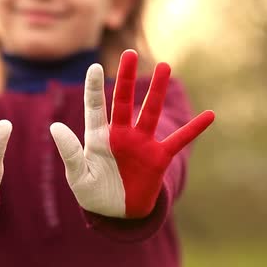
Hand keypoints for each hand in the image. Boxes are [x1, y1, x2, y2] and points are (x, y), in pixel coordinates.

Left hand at [50, 50, 214, 217]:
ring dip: (157, 91)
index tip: (94, 67)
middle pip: (123, 102)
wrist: (116, 212)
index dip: (95, 89)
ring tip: (165, 66)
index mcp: (97, 138)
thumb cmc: (92, 192)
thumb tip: (55, 127)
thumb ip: (70, 153)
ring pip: (150, 113)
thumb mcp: (77, 176)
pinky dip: (194, 129)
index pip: (95, 108)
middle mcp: (120, 135)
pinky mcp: (158, 158)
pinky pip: (179, 140)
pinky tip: (210, 115)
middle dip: (126, 79)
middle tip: (130, 54)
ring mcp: (141, 144)